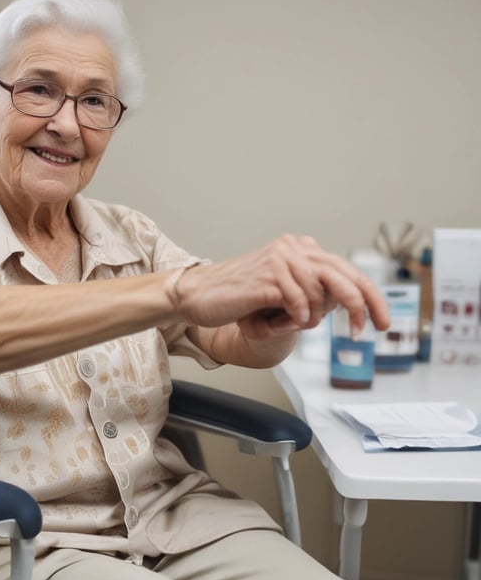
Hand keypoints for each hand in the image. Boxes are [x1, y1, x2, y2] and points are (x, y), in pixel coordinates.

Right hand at [173, 235, 389, 338]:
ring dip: (310, 318)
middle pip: (345, 276)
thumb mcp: (281, 292)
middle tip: (368, 330)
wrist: (198, 296)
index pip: (347, 270)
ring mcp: (281, 260)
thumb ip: (309, 289)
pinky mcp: (268, 278)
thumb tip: (341, 303)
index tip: (381, 321)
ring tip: (290, 323)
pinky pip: (298, 303)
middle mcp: (293, 248)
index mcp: (300, 248)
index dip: (371, 296)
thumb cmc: (238, 297)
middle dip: (363, 306)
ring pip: (320, 294)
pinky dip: (295, 318)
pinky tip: (284, 321)